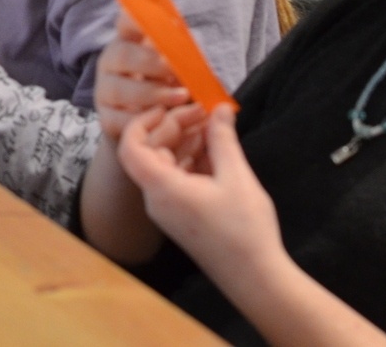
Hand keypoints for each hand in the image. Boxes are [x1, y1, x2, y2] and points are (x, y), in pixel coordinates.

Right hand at [95, 9, 192, 141]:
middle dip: (151, 61)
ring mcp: (104, 91)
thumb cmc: (166, 88)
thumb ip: (183, 55)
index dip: (137, 20)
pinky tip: (163, 118)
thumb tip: (194, 42)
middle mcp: (111, 63)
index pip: (126, 24)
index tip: (156, 20)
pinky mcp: (105, 118)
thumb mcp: (177, 67)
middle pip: (122, 54)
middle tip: (175, 70)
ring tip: (181, 97)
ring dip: (152, 92)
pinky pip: (119, 119)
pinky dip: (143, 119)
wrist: (148, 127)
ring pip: (119, 89)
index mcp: (128, 42)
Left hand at [119, 105, 280, 276]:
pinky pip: (176, 180)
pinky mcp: (180, 217)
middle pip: (150, 152)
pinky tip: (214, 150)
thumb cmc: (244, 228)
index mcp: (160, 188)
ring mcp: (167, 210)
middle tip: (202, 110)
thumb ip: (223, 139)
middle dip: (173, 127)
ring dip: (185, 143)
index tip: (168, 106)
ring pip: (165, 165)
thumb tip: (219, 108)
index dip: (142, 121)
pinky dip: (190, 162)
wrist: (255, 279)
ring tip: (212, 126)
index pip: (130, 147)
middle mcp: (155, 199)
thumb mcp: (236, 176)